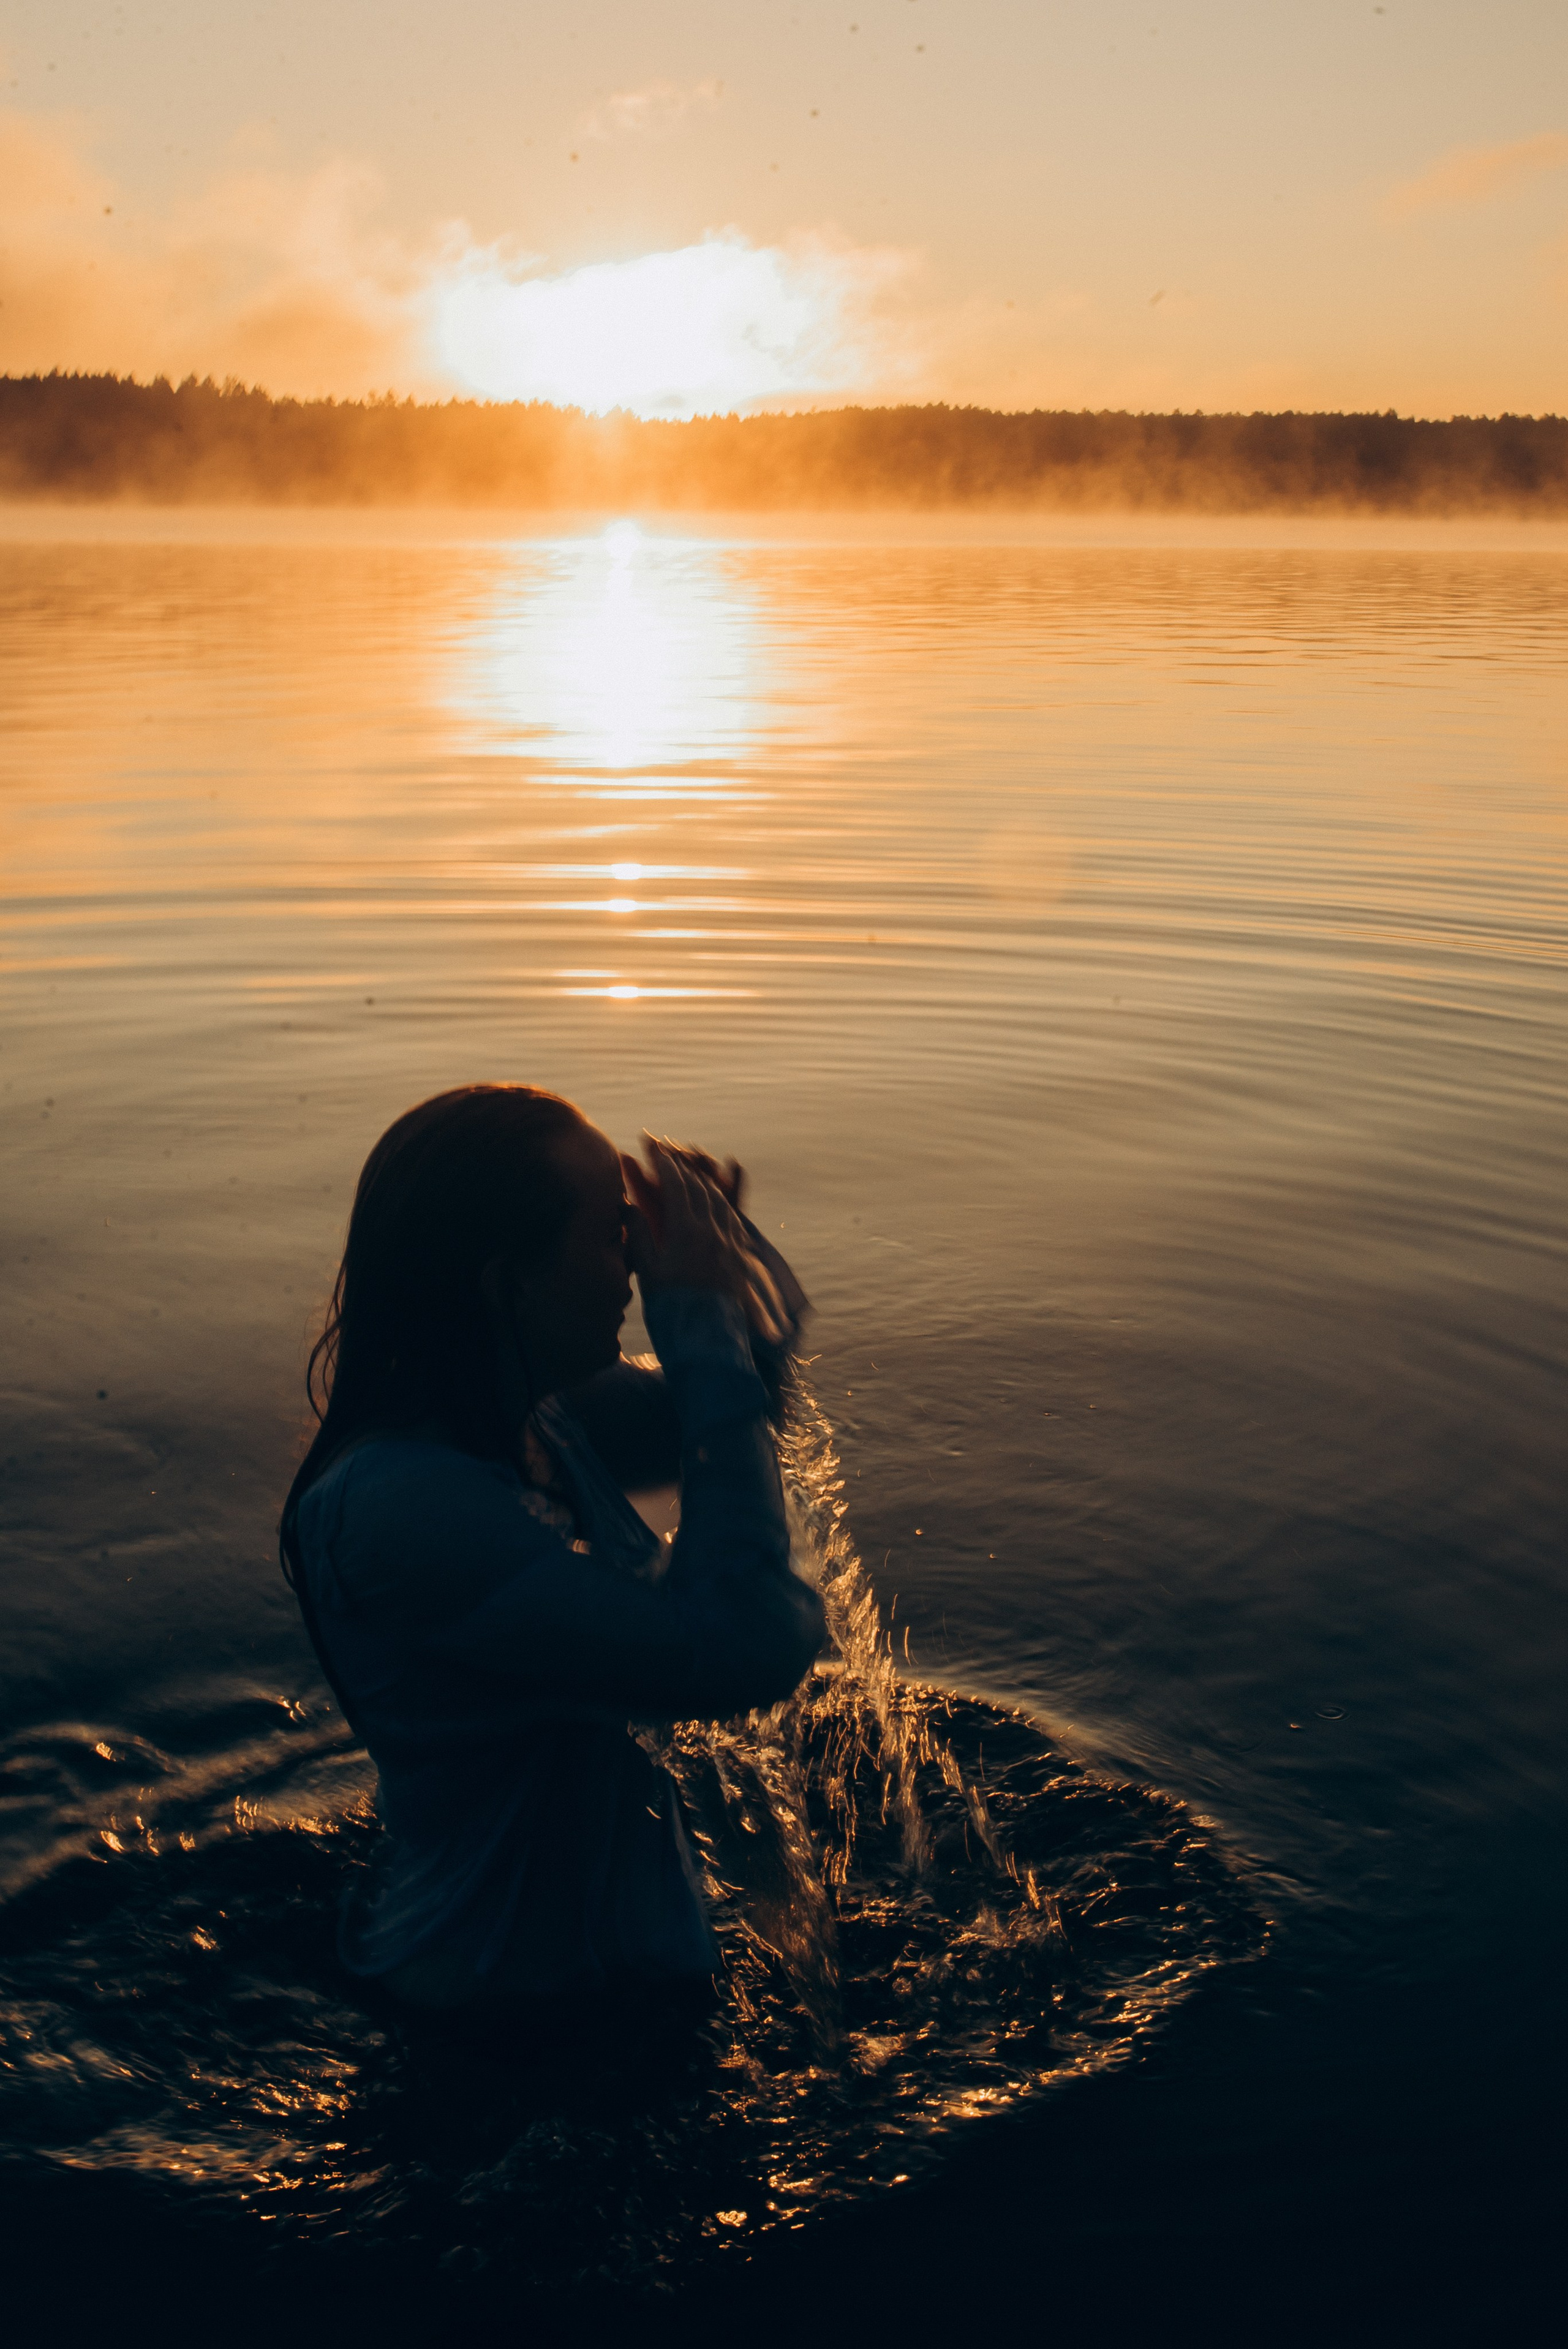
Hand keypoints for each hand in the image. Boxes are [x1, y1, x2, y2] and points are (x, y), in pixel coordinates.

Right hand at [622, 1136, 751, 1300]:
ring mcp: (730, 1242)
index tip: (653, 1146)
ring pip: (718, 1199)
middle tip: (669, 1151)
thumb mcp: (647, 1270)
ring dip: (703, 1180)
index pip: (676, 1185)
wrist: (707, 1337)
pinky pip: (733, 1218)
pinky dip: (722, 1202)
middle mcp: (712, 1231)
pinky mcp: (740, 1256)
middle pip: (698, 1187)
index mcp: (686, 1231)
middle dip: (681, 1165)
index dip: (663, 1163)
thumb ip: (637, 1234)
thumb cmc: (670, 1306)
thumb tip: (626, 1204)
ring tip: (691, 1170)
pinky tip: (717, 1201)